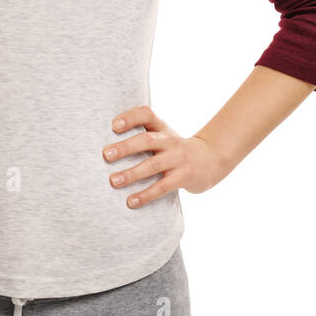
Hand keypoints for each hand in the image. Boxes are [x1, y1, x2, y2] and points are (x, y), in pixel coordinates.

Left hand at [101, 105, 226, 207]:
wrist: (211, 160)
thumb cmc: (175, 149)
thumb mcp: (163, 136)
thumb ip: (141, 135)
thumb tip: (104, 147)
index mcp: (162, 128)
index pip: (146, 114)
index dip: (130, 117)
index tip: (113, 125)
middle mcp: (170, 141)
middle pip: (147, 140)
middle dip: (125, 147)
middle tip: (105, 155)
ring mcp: (178, 159)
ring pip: (153, 165)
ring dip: (132, 174)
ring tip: (113, 181)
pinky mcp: (183, 177)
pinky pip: (162, 187)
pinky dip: (146, 195)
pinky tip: (130, 201)